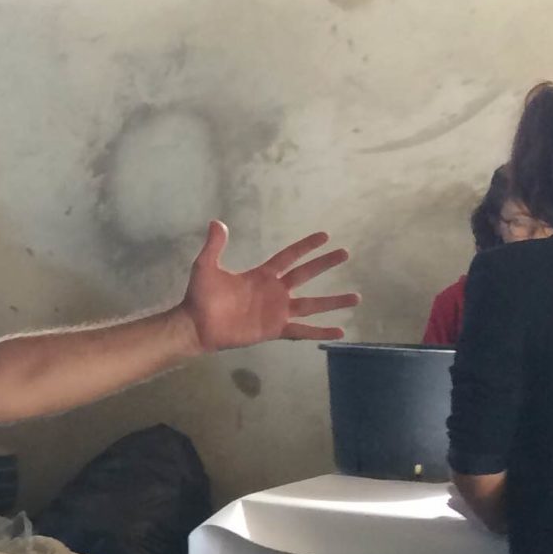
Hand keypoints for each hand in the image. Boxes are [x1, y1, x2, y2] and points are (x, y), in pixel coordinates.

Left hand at [180, 222, 357, 351]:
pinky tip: (340, 330)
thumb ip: (214, 246)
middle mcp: (274, 291)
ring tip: (356, 297)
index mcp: (261, 275)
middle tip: (346, 253)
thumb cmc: (201, 296)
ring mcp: (277, 311)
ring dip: (333, 301)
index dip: (305, 247)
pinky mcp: (275, 329)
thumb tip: (216, 222)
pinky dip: (321, 331)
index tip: (325, 236)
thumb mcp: (206, 267)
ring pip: (312, 304)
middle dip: (325, 264)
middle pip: (305, 274)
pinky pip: (303, 330)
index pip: (288, 257)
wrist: (196, 325)